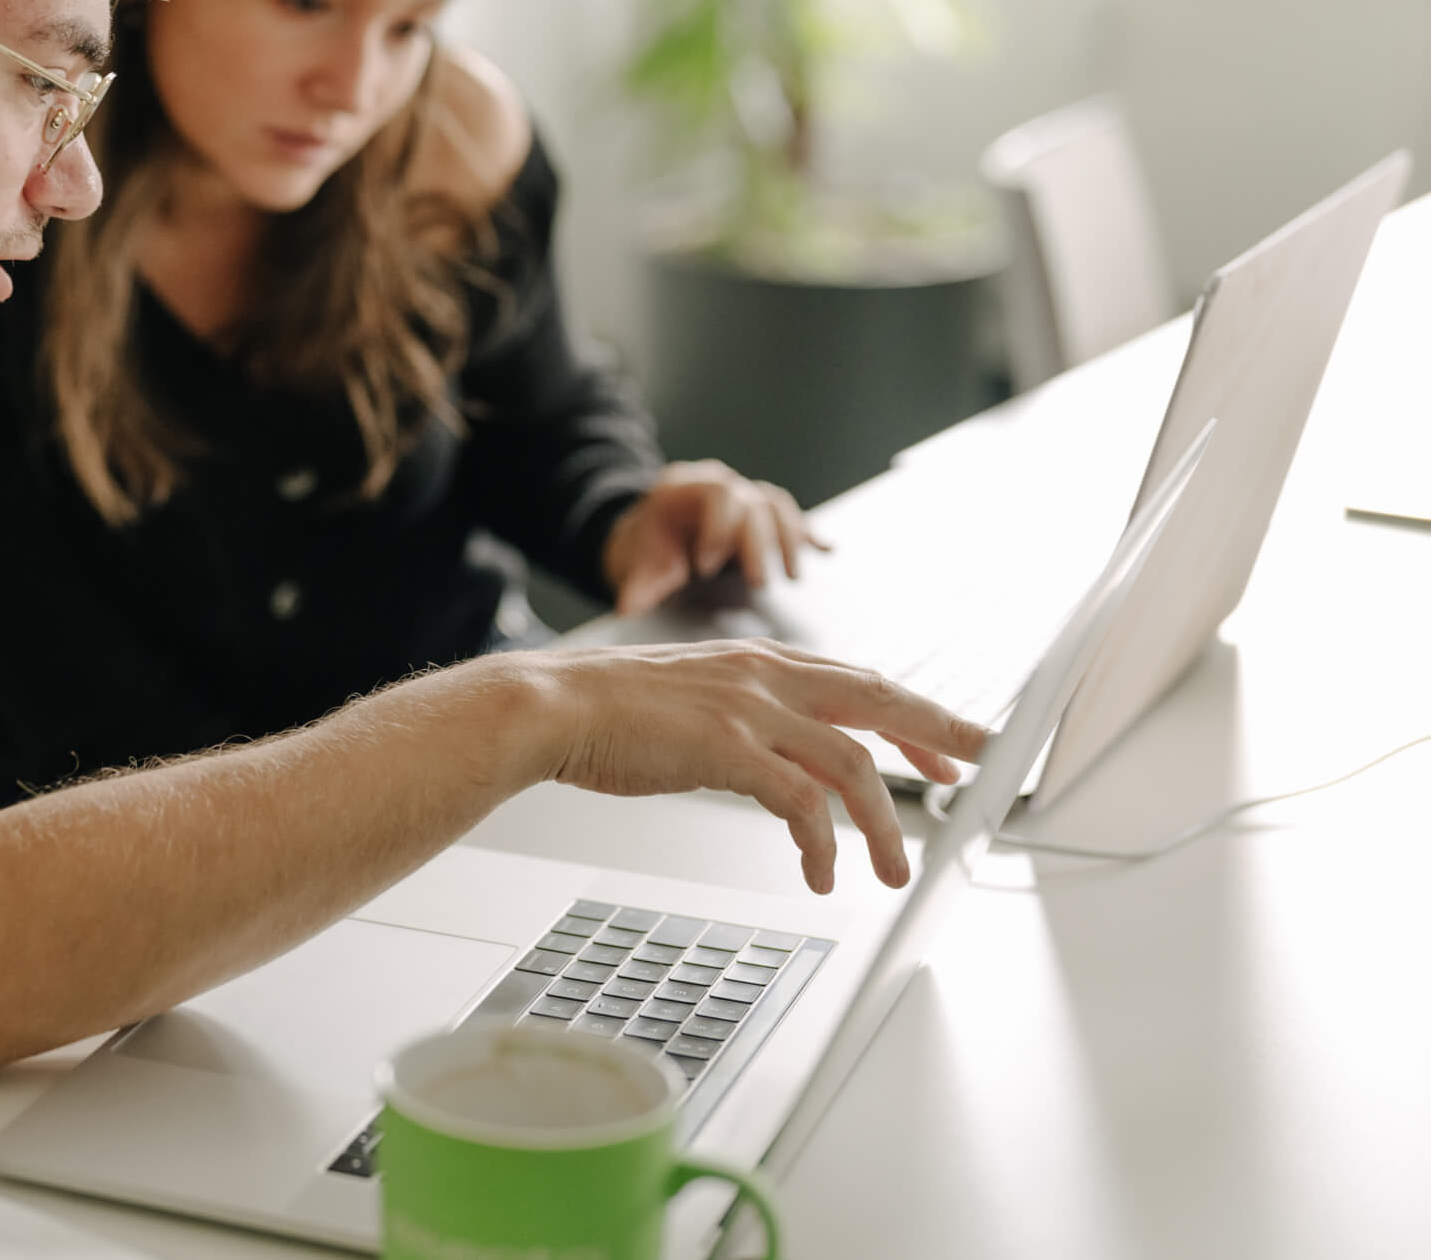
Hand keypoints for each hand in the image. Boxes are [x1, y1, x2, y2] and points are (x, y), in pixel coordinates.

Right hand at [530, 637, 988, 892]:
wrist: (551, 705)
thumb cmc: (608, 709)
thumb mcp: (696, 702)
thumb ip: (748, 722)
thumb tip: (787, 767)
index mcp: (759, 663)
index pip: (861, 680)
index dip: (914, 714)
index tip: (948, 743)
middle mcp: (764, 677)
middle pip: (879, 702)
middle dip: (940, 736)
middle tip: (984, 770)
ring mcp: (748, 710)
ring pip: (850, 764)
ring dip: (882, 824)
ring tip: (895, 870)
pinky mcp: (726, 750)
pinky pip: (798, 803)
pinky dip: (821, 843)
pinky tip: (820, 872)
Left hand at [602, 460, 822, 615]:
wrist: (648, 534)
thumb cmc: (644, 548)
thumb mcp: (634, 563)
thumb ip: (636, 585)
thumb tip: (628, 608)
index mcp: (682, 487)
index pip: (715, 494)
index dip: (717, 529)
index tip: (706, 567)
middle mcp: (716, 483)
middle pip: (751, 502)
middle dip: (758, 543)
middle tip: (759, 583)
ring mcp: (739, 494)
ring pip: (774, 505)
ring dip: (790, 539)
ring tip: (792, 576)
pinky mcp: (757, 511)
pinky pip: (786, 514)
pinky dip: (805, 532)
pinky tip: (826, 550)